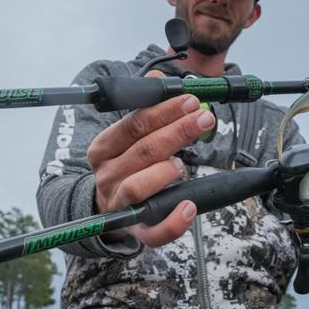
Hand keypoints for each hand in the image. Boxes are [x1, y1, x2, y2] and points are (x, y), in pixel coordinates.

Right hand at [87, 70, 215, 246]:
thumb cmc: (125, 165)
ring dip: (164, 172)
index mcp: (104, 148)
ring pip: (139, 186)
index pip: (134, 125)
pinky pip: (154, 232)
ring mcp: (120, 204)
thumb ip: (145, 106)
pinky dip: (173, 222)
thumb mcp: (127, 136)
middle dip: (177, 132)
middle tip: (204, 117)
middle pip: (143, 151)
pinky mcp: (136, 230)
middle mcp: (108, 175)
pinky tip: (189, 208)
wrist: (105, 208)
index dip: (164, 111)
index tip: (191, 100)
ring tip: (182, 163)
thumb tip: (158, 76)